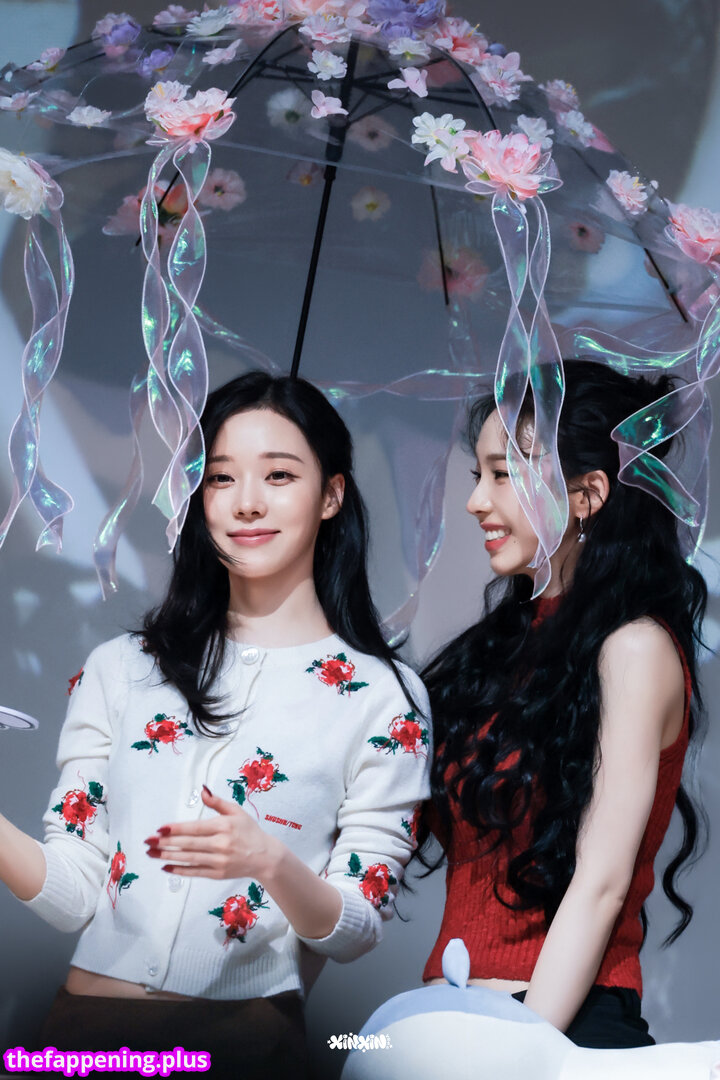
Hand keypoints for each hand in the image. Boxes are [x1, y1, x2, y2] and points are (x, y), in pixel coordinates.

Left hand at [144, 786, 280, 880]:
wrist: (265, 857)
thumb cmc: (249, 831)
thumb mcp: (236, 811)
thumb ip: (217, 802)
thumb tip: (202, 790)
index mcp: (224, 826)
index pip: (195, 828)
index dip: (176, 828)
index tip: (160, 828)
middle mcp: (221, 844)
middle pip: (188, 844)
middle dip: (165, 842)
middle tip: (148, 841)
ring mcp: (219, 861)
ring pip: (189, 858)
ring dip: (167, 856)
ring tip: (151, 853)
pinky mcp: (218, 874)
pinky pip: (195, 872)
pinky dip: (179, 870)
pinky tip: (166, 867)